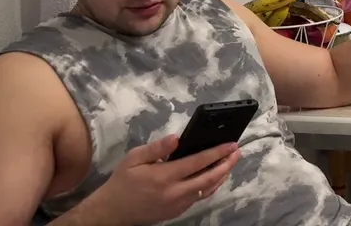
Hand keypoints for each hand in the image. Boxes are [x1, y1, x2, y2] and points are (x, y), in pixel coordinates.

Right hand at [80, 135, 239, 225]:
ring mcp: (178, 204)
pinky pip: (199, 197)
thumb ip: (156, 148)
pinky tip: (214, 176)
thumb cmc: (123, 181)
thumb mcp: (134, 159)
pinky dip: (209, 186)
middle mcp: (174, 192)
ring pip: (207, 189)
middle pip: (209, 178)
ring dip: (221, 175)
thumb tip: (177, 138)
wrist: (113, 211)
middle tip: (237, 152)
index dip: (217, 152)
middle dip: (226, 164)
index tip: (231, 144)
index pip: (198, 162)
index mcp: (164, 177)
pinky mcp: (177, 212)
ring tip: (230, 162)